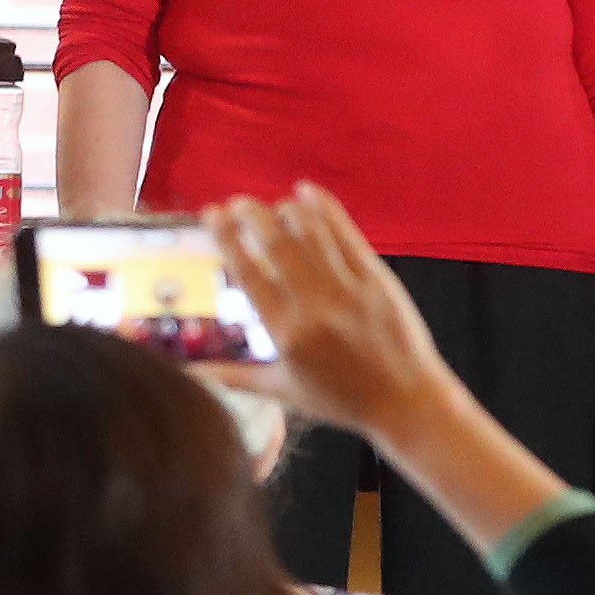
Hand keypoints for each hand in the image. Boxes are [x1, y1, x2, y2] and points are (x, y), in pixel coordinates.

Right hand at [200, 187, 462, 451]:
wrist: (406, 402)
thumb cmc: (342, 401)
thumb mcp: (283, 391)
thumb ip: (233, 377)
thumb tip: (188, 375)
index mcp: (286, 332)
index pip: (247, 272)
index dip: (226, 236)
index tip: (210, 215)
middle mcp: (316, 305)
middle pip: (276, 242)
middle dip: (251, 213)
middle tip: (236, 203)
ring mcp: (349, 289)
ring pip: (311, 231)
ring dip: (286, 209)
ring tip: (270, 204)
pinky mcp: (378, 278)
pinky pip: (346, 234)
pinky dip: (324, 208)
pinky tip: (306, 192)